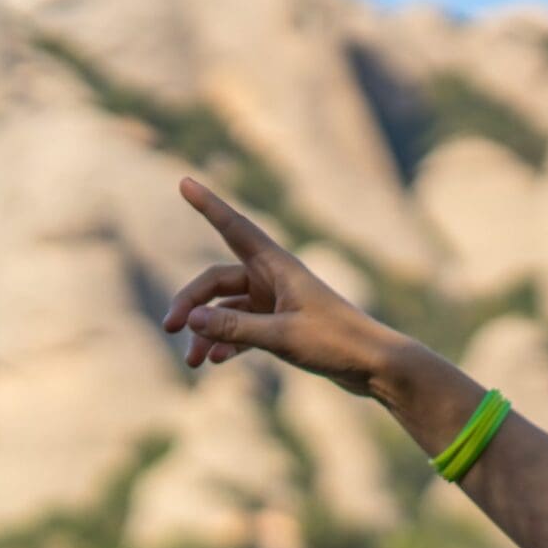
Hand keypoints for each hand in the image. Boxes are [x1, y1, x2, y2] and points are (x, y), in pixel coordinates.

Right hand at [162, 177, 406, 398]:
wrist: (376, 366)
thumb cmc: (337, 343)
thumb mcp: (282, 336)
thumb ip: (234, 328)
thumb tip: (190, 321)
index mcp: (278, 267)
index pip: (234, 228)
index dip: (208, 205)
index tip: (183, 181)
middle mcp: (275, 279)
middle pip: (217, 281)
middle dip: (191, 303)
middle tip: (170, 328)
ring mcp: (278, 303)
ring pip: (227, 311)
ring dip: (208, 332)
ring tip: (192, 362)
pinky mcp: (284, 326)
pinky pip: (244, 329)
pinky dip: (228, 343)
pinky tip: (215, 362)